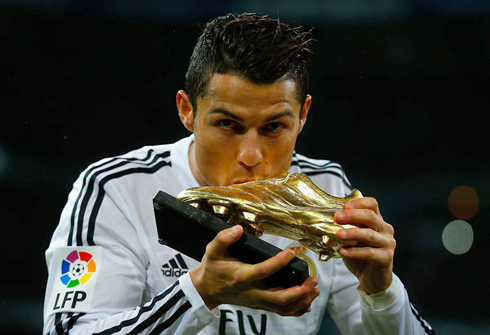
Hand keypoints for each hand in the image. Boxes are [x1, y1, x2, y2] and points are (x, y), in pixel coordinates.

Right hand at [189, 225, 319, 315]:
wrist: (206, 290)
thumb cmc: (212, 268)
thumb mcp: (212, 250)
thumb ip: (224, 238)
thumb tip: (238, 229)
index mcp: (241, 275)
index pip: (264, 271)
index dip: (279, 262)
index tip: (292, 253)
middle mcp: (251, 291)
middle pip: (280, 297)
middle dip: (300, 290)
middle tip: (313, 279)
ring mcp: (256, 300)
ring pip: (283, 307)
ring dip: (301, 300)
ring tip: (314, 289)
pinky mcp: (259, 305)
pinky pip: (280, 311)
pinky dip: (295, 309)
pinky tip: (306, 303)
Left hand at [334, 197, 395, 294]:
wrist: (372, 278)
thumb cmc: (361, 256)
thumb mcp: (351, 239)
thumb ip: (345, 229)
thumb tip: (327, 223)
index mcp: (377, 221)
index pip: (372, 204)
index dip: (359, 203)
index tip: (344, 206)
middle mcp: (385, 230)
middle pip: (371, 216)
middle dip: (352, 215)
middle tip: (337, 217)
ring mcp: (388, 243)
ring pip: (370, 234)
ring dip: (352, 233)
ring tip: (338, 234)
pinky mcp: (386, 257)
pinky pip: (370, 252)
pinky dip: (355, 252)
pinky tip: (344, 251)